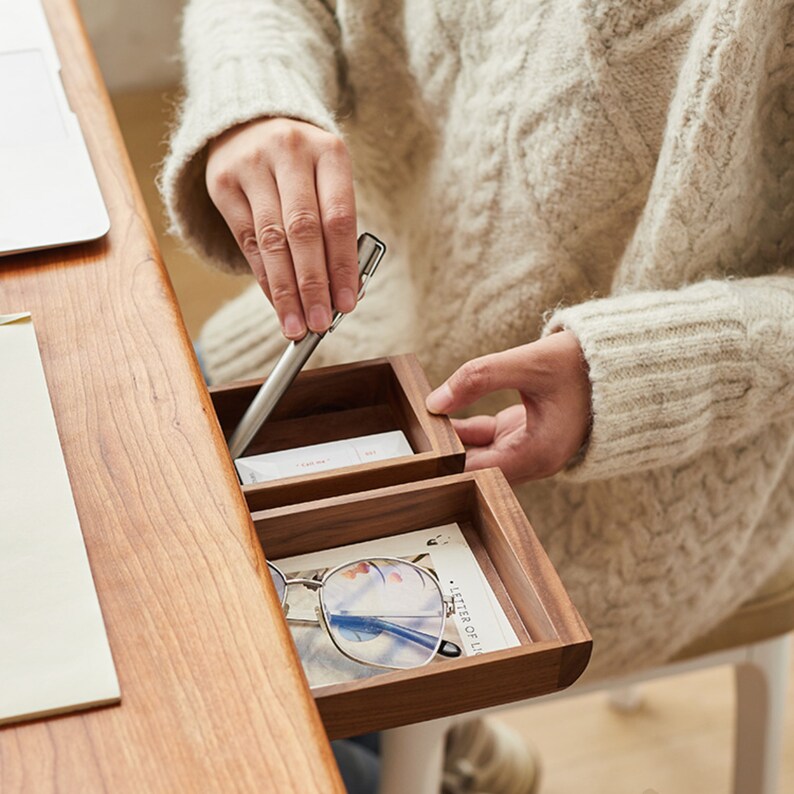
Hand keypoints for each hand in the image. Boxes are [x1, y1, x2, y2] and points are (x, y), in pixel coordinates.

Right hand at [206, 118, 357, 338]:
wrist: (252, 119)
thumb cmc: (305, 164)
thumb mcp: (330, 180)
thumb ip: (338, 229)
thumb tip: (343, 291)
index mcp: (329, 151)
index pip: (338, 218)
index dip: (343, 266)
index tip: (348, 304)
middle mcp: (289, 152)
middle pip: (303, 231)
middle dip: (313, 284)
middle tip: (320, 323)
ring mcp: (251, 165)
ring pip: (271, 240)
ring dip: (285, 291)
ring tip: (297, 325)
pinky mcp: (222, 182)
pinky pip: (246, 240)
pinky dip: (264, 277)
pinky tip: (276, 302)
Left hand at [425, 331, 591, 481]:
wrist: (619, 360)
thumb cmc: (582, 363)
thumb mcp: (529, 363)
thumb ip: (479, 377)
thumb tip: (435, 401)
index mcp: (539, 454)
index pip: (479, 472)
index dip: (445, 465)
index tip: (415, 456)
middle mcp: (535, 460)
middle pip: (476, 468)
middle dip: (444, 455)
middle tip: (409, 440)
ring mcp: (530, 448)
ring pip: (479, 455)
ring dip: (452, 441)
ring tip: (418, 426)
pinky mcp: (525, 434)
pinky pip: (487, 440)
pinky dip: (465, 431)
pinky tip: (439, 416)